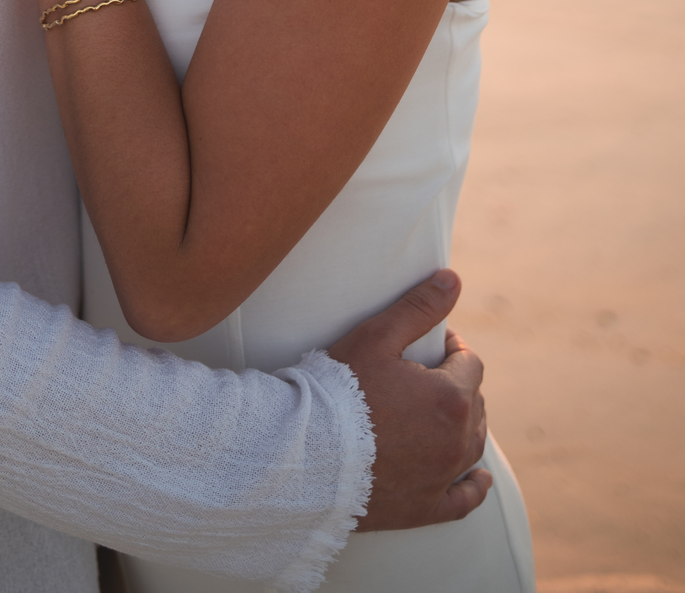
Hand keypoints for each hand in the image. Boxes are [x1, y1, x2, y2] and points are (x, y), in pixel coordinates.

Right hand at [326, 269, 491, 529]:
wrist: (308, 456)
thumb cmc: (340, 391)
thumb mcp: (377, 337)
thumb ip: (418, 307)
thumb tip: (454, 278)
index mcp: (452, 398)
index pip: (469, 362)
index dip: (452, 347)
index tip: (433, 342)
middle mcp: (457, 442)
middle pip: (474, 403)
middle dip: (458, 383)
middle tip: (428, 372)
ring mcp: (443, 478)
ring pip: (472, 444)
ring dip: (465, 423)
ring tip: (442, 409)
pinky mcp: (426, 507)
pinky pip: (464, 499)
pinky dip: (474, 486)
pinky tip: (479, 479)